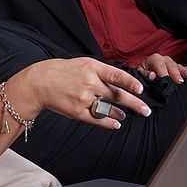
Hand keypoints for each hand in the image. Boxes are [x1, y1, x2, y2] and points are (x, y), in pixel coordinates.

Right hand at [25, 57, 151, 129]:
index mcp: (92, 67)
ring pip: (108, 108)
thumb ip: (102, 72)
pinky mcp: (77, 111)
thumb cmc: (64, 72)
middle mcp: (89, 82)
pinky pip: (97, 119)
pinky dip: (109, 122)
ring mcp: (83, 98)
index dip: (130, 83)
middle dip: (134, 104)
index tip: (140, 89)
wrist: (41, 82)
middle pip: (117, 95)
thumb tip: (121, 83)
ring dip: (120, 113)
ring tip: (125, 115)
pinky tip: (115, 123)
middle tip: (146, 110)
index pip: (116, 75)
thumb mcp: (84, 64)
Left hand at [136, 54, 186, 82]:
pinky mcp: (176, 67)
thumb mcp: (139, 73)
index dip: (163, 73)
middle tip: (179, 81)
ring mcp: (171, 63)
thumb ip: (144, 74)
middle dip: (176, 74)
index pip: (160, 65)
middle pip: (171, 66)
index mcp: (154, 59)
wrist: (142, 71)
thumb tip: (152, 75)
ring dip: (185, 71)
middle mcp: (164, 59)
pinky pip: (184, 67)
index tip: (166, 80)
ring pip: (178, 66)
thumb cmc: (141, 73)